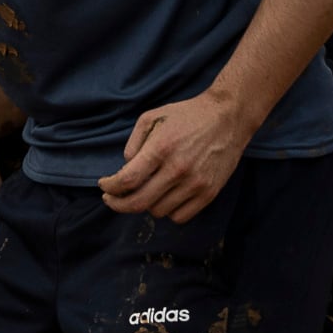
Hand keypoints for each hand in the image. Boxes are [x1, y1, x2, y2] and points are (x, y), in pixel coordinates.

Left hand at [99, 89, 255, 220]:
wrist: (228, 117)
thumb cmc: (187, 115)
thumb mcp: (152, 118)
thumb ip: (133, 144)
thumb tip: (125, 170)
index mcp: (161, 149)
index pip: (126, 181)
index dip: (109, 188)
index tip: (104, 186)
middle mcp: (178, 169)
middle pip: (138, 203)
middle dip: (118, 204)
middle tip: (111, 198)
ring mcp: (196, 184)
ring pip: (158, 212)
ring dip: (145, 205)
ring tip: (145, 191)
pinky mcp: (210, 193)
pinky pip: (180, 217)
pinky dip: (167, 211)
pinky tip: (164, 197)